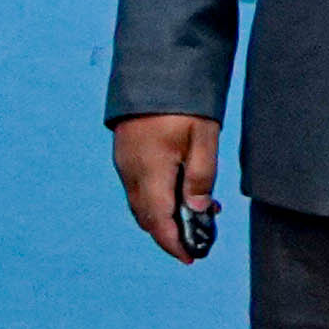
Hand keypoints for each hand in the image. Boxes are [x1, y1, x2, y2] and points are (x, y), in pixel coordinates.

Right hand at [112, 113, 219, 262]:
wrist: (154, 70)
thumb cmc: (183, 104)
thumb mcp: (203, 139)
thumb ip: (201, 177)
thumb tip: (197, 209)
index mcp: (150, 170)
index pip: (159, 220)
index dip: (173, 243)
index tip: (191, 258)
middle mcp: (131, 171)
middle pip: (146, 217)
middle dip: (170, 233)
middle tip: (201, 237)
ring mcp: (124, 163)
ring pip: (141, 204)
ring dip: (164, 216)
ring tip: (199, 211)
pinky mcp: (125, 155)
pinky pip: (138, 188)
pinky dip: (157, 199)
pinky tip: (180, 190)